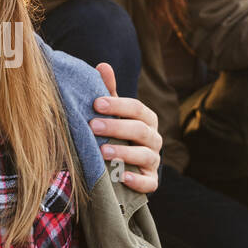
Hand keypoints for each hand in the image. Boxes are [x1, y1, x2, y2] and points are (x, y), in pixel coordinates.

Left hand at [89, 63, 160, 193]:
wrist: (121, 165)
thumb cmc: (116, 132)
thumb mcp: (112, 113)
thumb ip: (109, 92)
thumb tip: (102, 65)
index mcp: (146, 119)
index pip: (137, 109)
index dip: (117, 105)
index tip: (96, 103)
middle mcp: (154, 139)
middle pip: (140, 130)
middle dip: (117, 127)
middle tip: (93, 126)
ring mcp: (153, 161)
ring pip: (145, 155)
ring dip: (124, 152)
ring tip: (102, 151)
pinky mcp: (151, 181)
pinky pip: (149, 182)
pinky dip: (137, 180)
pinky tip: (121, 176)